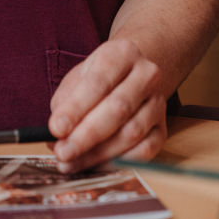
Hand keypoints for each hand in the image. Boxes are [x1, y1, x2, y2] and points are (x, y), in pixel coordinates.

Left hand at [47, 37, 167, 170]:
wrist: (132, 75)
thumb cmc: (99, 79)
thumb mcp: (79, 78)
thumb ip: (66, 103)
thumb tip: (57, 135)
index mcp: (122, 53)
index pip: (98, 82)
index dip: (76, 108)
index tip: (56, 129)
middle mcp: (146, 74)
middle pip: (118, 108)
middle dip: (86, 135)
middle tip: (62, 152)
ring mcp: (158, 102)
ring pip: (132, 133)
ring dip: (98, 153)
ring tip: (72, 163)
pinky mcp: (162, 128)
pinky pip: (145, 151)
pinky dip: (119, 162)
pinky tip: (96, 165)